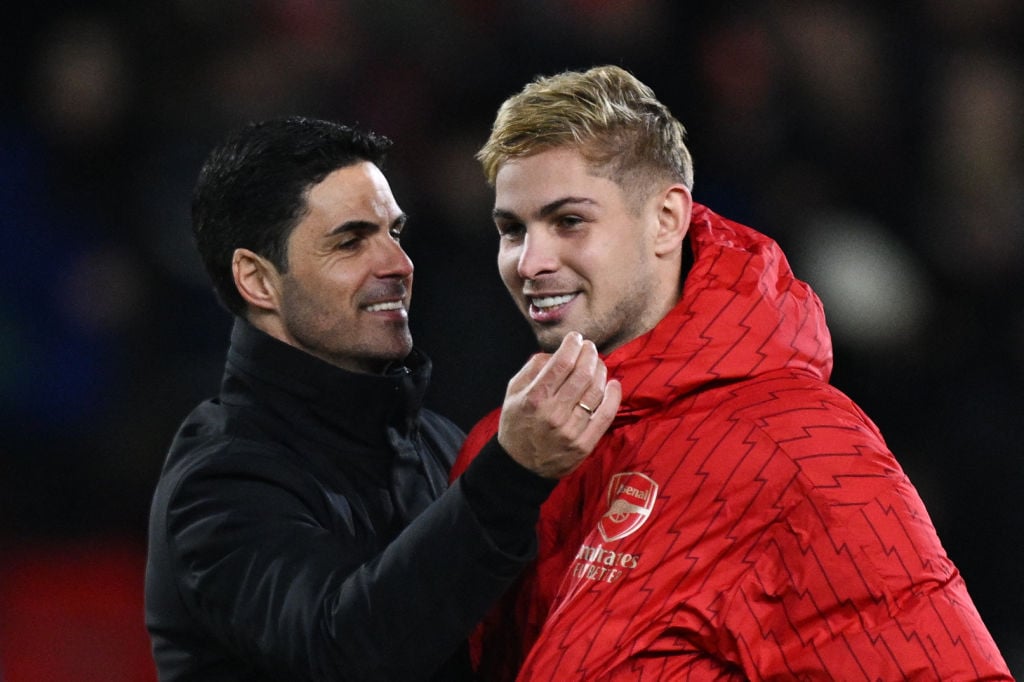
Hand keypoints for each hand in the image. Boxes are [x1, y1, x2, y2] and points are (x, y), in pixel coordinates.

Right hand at [498, 331, 621, 478]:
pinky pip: (605, 415)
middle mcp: (553, 413)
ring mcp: (571, 430)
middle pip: (583, 374)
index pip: (562, 362)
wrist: (520, 467)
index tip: (576, 338)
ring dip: (601, 371)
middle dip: (590, 354)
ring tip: (598, 364)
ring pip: (596, 391)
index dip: (573, 344)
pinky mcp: (584, 444)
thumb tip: (556, 353)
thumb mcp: (513, 393)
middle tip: (590, 348)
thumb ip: (532, 368)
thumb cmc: (517, 425)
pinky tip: (613, 384)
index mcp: (534, 398)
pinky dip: (613, 396)